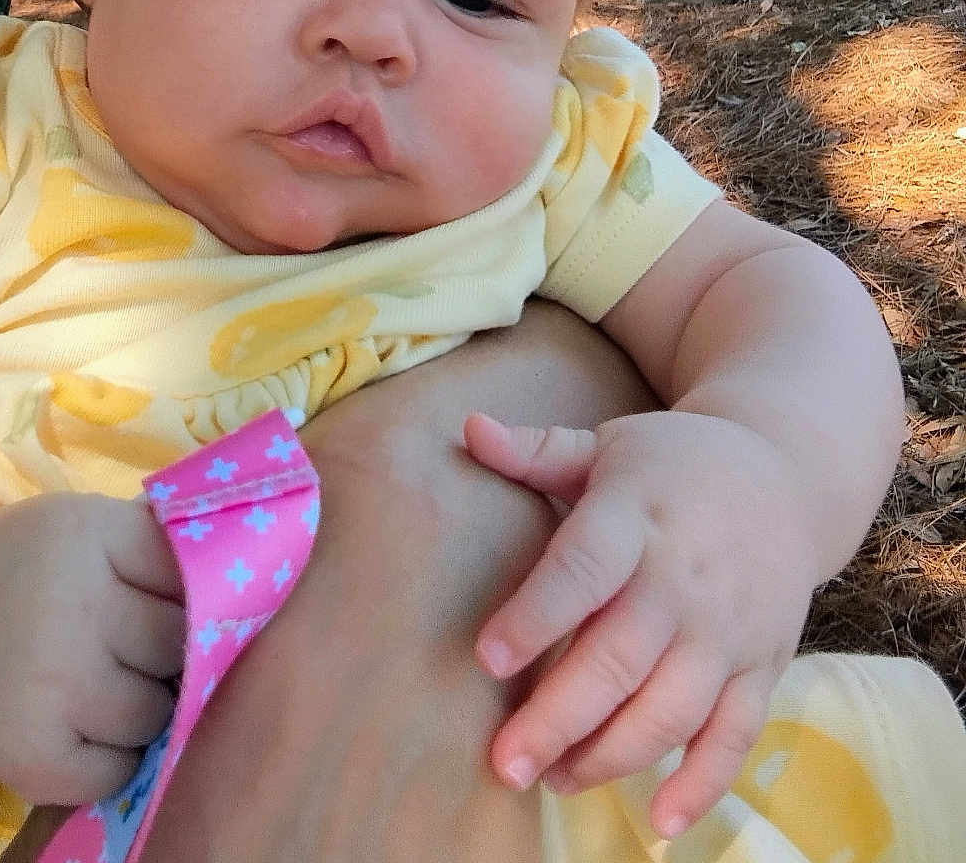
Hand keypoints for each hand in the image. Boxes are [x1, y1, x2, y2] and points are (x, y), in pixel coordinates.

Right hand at [0, 492, 184, 804]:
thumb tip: (253, 566)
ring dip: (149, 703)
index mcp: (88, 536)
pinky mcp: (34, 758)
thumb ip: (158, 542)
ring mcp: (50, 689)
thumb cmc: (33, 566)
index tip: (191, 596)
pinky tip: (86, 720)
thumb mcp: (88, 524)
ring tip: (112, 679)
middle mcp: (68, 610)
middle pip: (179, 645)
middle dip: (175, 648)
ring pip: (156, 713)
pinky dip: (116, 754)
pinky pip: (120, 769)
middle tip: (145, 642)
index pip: (190, 572)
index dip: (197, 589)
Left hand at [464, 409, 814, 838]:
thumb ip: (534, 451)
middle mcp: (685, 579)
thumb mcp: (606, 444)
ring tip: (551, 779)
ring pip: (671, 709)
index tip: (486, 659)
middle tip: (502, 761)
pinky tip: (657, 821)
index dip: (536, 615)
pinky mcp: (762, 667)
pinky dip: (702, 784)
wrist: (785, 478)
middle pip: (620, 657)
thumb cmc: (670, 464)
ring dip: (611, 755)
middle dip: (560, 716)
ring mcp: (729, 629)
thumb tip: (467, 430)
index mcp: (637, 516)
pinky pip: (735, 736)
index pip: (584, 569)